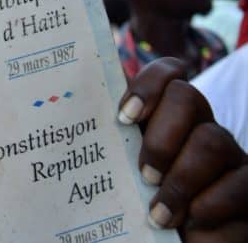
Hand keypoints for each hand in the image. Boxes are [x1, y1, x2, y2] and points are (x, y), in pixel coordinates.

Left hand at [118, 58, 247, 241]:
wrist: (171, 241)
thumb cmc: (136, 204)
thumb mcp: (119, 171)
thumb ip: (108, 146)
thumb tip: (69, 129)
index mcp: (165, 116)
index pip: (167, 73)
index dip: (148, 84)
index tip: (124, 117)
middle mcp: (198, 126)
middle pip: (188, 98)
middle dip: (161, 138)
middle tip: (144, 175)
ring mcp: (227, 155)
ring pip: (213, 141)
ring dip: (181, 180)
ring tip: (158, 212)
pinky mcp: (246, 186)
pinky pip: (239, 185)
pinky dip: (208, 206)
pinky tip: (189, 224)